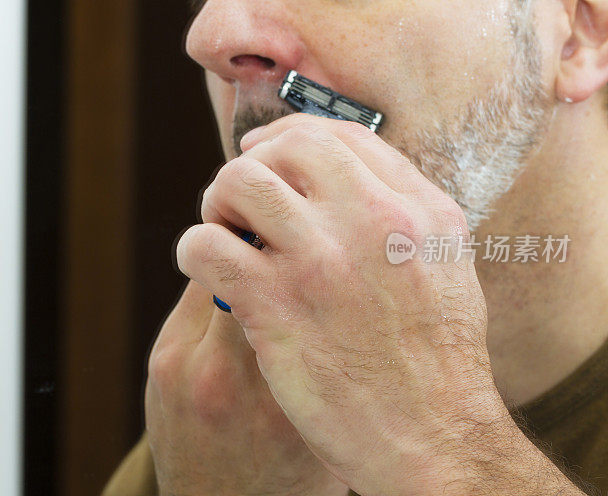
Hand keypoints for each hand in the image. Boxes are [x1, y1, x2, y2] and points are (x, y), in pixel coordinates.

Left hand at [175, 114, 522, 494]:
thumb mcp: (446, 270)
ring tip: (222, 233)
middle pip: (288, 147)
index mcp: (421, 210)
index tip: (264, 152)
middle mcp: (374, 222)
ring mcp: (321, 261)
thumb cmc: (436, 363)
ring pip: (239, 183)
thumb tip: (350, 181)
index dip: (289, 135)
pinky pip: (206, 244)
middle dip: (252, 164)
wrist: (433, 440)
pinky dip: (194, 249)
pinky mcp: (274, 305)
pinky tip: (205, 270)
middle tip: (239, 202)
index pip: (340, 136)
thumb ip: (403, 219)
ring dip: (218, 202)